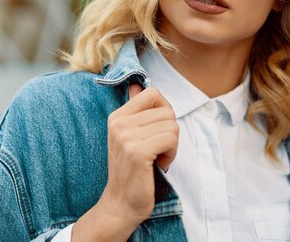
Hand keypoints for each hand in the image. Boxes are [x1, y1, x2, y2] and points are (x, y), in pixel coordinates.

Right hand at [72, 84, 178, 241]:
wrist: (120, 203)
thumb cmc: (132, 171)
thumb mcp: (129, 136)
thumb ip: (135, 110)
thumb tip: (137, 86)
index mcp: (117, 116)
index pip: (152, 93)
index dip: (164, 111)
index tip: (157, 131)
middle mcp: (119, 122)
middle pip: (166, 110)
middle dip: (170, 131)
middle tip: (157, 150)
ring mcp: (126, 136)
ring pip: (172, 124)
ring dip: (172, 145)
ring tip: (157, 159)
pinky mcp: (137, 151)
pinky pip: (171, 138)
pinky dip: (171, 154)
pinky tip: (159, 165)